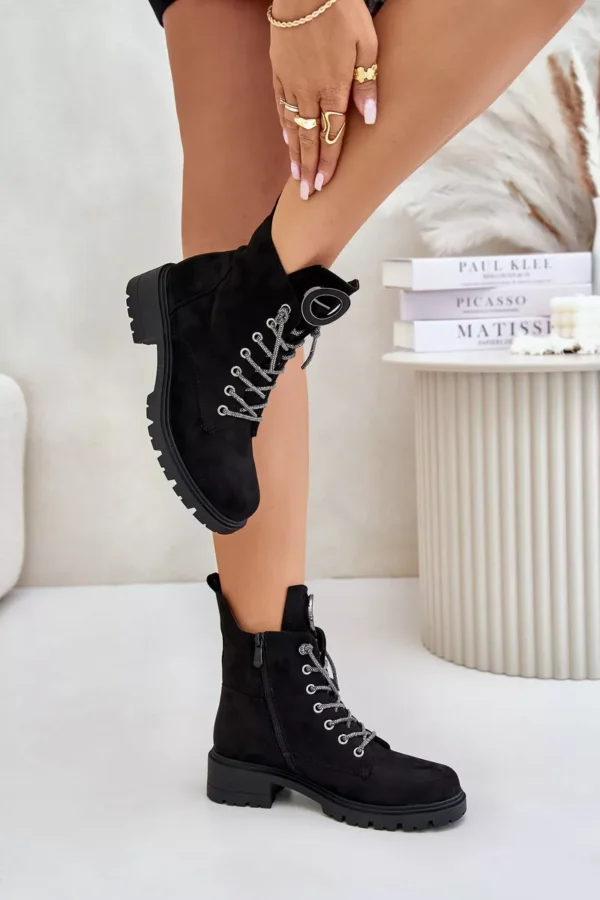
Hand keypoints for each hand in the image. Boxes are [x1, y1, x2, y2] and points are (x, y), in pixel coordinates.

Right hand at [270, 0, 377, 198]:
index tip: (323, 186)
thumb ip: (367, 83)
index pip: (331, 136)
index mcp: (333, 88)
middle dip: (308, 169)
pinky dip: (284, 127)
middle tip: (305, 195)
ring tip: (296, 175)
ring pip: (292, 126)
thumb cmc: (342, 13)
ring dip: (295, 154)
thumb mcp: (367, 44)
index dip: (328, 163)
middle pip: (308, 139)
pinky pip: (281, 107)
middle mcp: (309, 92)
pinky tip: (287, 140)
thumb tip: (368, 118)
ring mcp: (291, 83)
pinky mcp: (279, 72)